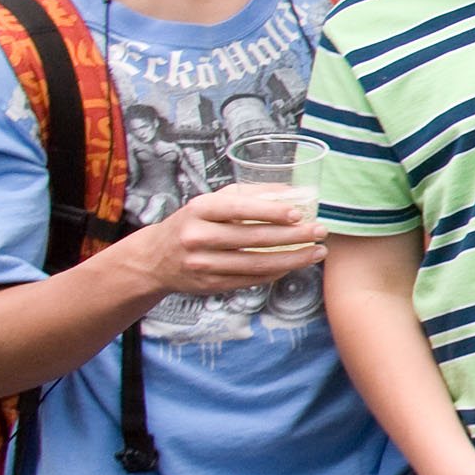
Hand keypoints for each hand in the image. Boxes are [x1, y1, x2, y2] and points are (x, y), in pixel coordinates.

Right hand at [126, 186, 323, 292]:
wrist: (154, 258)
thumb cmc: (194, 222)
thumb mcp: (211, 202)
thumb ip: (249, 193)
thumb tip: (292, 190)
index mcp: (200, 209)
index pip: (239, 209)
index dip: (271, 212)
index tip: (299, 213)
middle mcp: (198, 236)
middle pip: (254, 239)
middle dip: (294, 236)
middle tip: (320, 232)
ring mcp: (203, 263)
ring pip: (256, 264)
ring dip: (293, 259)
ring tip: (317, 252)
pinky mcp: (210, 284)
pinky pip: (251, 279)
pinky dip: (276, 273)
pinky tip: (294, 265)